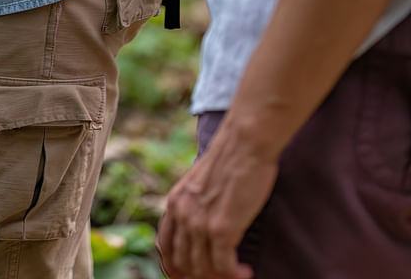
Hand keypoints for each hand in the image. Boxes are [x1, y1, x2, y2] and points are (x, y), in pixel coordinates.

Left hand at [156, 127, 273, 278]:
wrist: (245, 143)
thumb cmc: (232, 159)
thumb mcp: (201, 182)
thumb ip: (195, 203)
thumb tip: (203, 224)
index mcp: (174, 202)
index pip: (165, 247)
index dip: (173, 267)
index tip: (183, 277)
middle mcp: (182, 214)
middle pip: (183, 262)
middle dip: (202, 275)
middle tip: (222, 274)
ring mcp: (199, 223)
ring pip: (202, 269)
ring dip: (220, 276)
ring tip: (237, 273)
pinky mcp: (221, 228)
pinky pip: (223, 267)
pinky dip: (234, 274)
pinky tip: (245, 271)